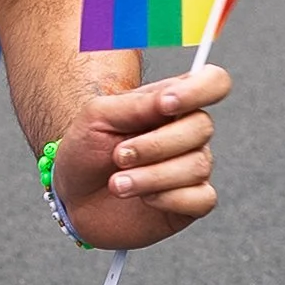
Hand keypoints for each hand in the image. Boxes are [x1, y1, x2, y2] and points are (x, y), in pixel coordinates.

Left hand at [48, 68, 228, 248]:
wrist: (72, 196)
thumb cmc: (87, 149)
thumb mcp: (97, 116)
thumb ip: (136, 104)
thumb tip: (170, 97)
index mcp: (170, 103)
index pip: (212, 82)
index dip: (200, 89)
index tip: (166, 104)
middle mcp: (187, 133)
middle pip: (202, 127)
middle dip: (155, 145)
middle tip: (120, 155)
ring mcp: (191, 168)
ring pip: (198, 166)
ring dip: (151, 176)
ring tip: (118, 183)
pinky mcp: (191, 202)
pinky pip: (202, 198)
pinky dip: (168, 199)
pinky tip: (144, 199)